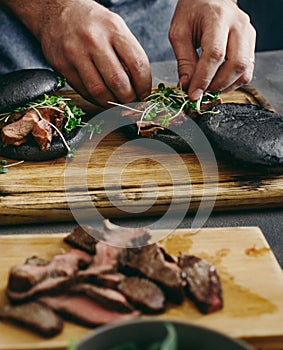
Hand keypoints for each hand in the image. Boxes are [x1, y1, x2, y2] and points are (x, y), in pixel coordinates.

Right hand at [4, 0, 151, 106]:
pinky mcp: (63, 66)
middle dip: (129, 99)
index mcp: (113, 28)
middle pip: (118, 82)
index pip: (137, 64)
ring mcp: (76, 53)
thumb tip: (139, 86)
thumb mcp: (115, 27)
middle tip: (131, 102)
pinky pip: (84, 92)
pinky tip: (103, 98)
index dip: (144, 86)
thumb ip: (128, 54)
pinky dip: (97, 100)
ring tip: (117, 103)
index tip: (144, 94)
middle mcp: (94, 40)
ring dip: (112, 103)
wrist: (57, 11)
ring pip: (100, 91)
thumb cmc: (92, 22)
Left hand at [169, 0, 255, 99]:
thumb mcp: (179, 32)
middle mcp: (238, 25)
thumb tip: (187, 85)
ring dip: (225, 86)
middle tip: (200, 91)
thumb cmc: (193, 11)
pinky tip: (218, 82)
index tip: (193, 93)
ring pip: (245, 70)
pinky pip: (247, 71)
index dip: (203, 78)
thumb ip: (183, 60)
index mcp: (218, 18)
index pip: (215, 54)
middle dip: (216, 85)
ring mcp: (248, 34)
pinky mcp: (251, 44)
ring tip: (208, 87)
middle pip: (236, 64)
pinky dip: (232, 82)